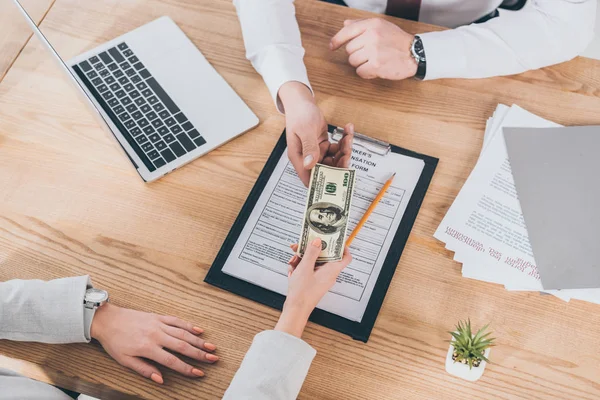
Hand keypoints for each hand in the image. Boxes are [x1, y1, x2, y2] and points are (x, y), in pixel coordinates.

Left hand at [91, 303, 217, 383]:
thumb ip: (144, 369)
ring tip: (211, 347)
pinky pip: (176, 321)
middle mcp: (156, 335)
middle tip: (213, 359)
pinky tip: (198, 330)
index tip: (198, 373)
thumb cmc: (115, 342)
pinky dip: (189, 325)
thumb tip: (160, 379)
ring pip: (183, 333)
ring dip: (198, 340)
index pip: (172, 361)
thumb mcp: (125, 360)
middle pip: (183, 346)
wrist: (108, 320)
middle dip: (200, 354)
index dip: (187, 368)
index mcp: (148, 348)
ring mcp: (159, 324)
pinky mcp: (158, 317)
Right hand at [275, 239, 351, 336]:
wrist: (295, 310)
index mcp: (332, 270)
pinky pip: (308, 269)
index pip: (345, 256)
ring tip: (293, 262)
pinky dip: (299, 267)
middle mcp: (328, 273)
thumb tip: (318, 241)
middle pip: (324, 256)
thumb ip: (312, 252)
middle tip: (300, 246)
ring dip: (302, 259)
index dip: (341, 246)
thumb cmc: (302, 293)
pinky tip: (292, 270)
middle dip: (311, 250)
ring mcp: (319, 277)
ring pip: (314, 261)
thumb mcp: (305, 268)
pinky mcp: (312, 281)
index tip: (332, 237)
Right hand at [279, 81, 354, 185]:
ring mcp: (316, 152)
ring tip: (348, 137)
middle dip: (339, 163)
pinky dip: (344, 142)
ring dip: (344, 150)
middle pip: (326, 171)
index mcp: (299, 158)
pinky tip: (347, 131)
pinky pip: (337, 149)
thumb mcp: (305, 130)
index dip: (323, 183)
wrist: (302, 102)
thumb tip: (310, 164)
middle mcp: (308, 158)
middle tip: (347, 153)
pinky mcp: (323, 146)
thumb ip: (309, 147)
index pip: (310, 178)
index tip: (337, 180)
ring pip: (334, 160)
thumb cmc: (299, 114)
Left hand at [330, 18, 416, 79]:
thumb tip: (345, 24)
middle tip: (370, 54)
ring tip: (374, 61)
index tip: (332, 47)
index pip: (347, 31)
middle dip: (357, 54)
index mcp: (372, 24)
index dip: (336, 40)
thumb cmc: (397, 40)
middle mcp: (372, 35)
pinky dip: (366, 73)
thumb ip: (362, 24)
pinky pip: (360, 72)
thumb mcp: (381, 26)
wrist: (415, 53)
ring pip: (353, 62)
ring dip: (361, 64)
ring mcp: (374, 50)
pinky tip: (376, 69)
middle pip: (349, 49)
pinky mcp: (376, 65)